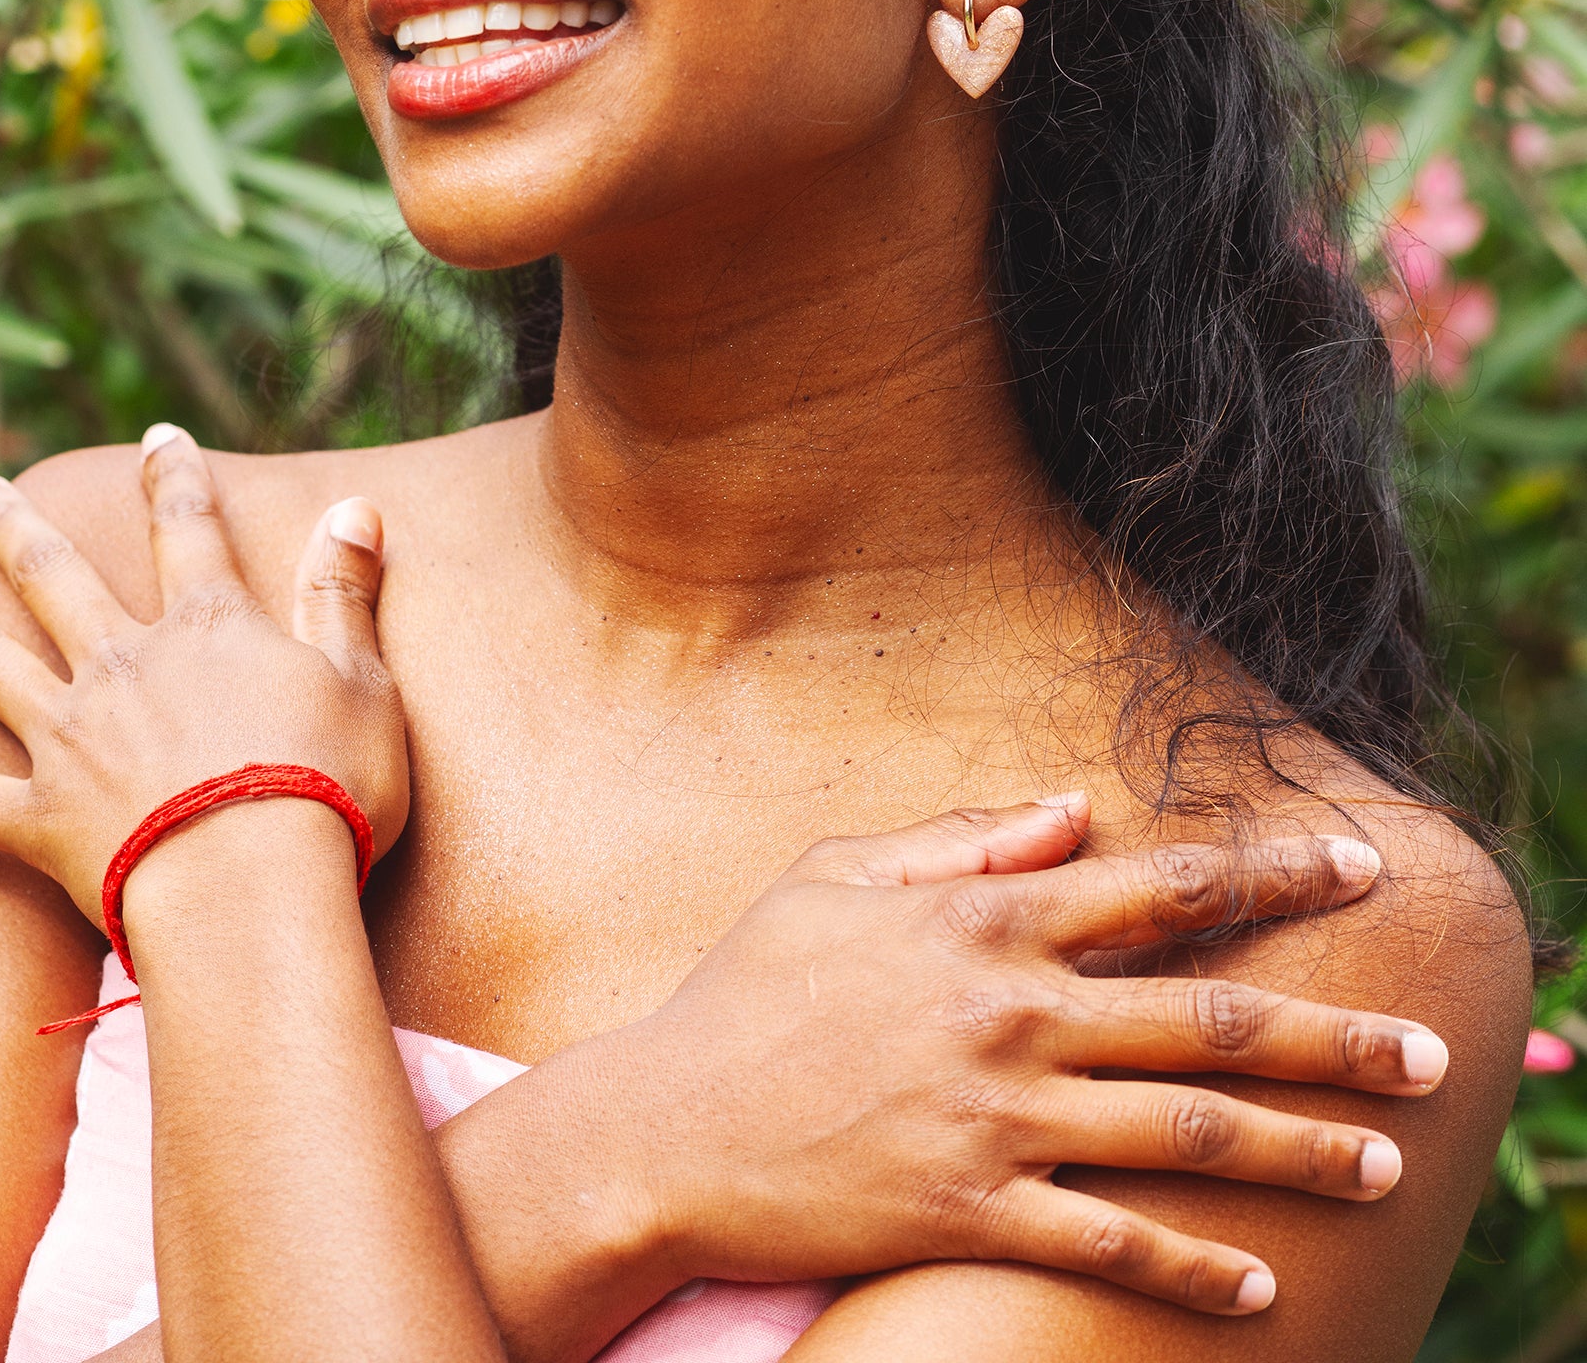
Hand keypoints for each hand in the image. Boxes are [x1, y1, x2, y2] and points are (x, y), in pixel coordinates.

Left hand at [0, 429, 407, 936]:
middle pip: (52, 578)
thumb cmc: (326, 789)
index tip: (158, 438)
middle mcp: (123, 665)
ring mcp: (70, 737)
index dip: (175, 477)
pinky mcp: (39, 817)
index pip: (187, 528)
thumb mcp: (359, 681)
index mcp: (205, 628)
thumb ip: (342, 593)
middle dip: (9, 526)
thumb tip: (353, 507)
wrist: (250, 893)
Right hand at [536, 804, 1448, 1322]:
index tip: (1358, 865)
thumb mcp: (841, 874)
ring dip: (1301, 1149)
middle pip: (1212, 1013)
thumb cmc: (749, 989)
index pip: (1165, 882)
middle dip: (1337, 1031)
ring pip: (1188, 1131)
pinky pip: (1111, 1244)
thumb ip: (964, 839)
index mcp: (988, 916)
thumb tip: (1073, 809)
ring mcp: (998, 1117)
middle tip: (1432, 1051)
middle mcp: (1014, 1010)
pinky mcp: (973, 1213)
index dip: (1275, 869)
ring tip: (1385, 1165)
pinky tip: (1260, 1286)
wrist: (663, 1129)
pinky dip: (1193, 1266)